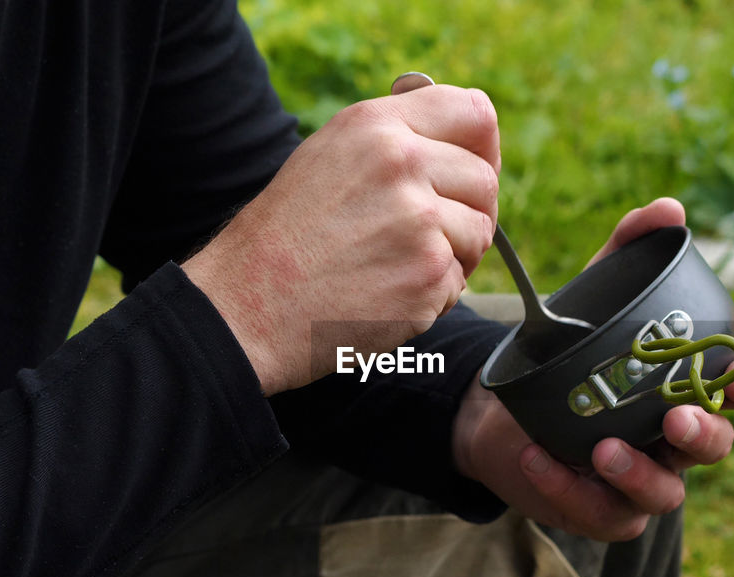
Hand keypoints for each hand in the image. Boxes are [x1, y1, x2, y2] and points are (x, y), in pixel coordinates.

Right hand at [183, 85, 500, 394]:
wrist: (248, 306)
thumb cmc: (287, 237)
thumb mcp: (329, 157)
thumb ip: (394, 140)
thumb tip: (465, 138)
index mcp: (376, 126)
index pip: (473, 113)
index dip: (484, 146)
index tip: (474, 169)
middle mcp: (402, 163)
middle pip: (485, 180)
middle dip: (469, 213)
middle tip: (428, 236)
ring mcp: (419, 220)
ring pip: (480, 233)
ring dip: (453, 257)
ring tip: (395, 266)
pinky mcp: (429, 274)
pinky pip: (460, 282)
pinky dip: (433, 296)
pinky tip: (385, 294)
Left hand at [452, 198, 733, 540]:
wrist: (499, 404)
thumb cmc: (567, 353)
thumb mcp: (595, 294)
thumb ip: (630, 249)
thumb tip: (667, 210)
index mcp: (687, 387)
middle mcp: (672, 438)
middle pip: (715, 446)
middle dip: (704, 435)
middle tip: (676, 418)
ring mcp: (640, 477)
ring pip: (665, 493)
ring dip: (640, 474)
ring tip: (603, 450)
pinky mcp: (597, 507)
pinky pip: (599, 512)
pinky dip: (568, 489)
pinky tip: (536, 458)